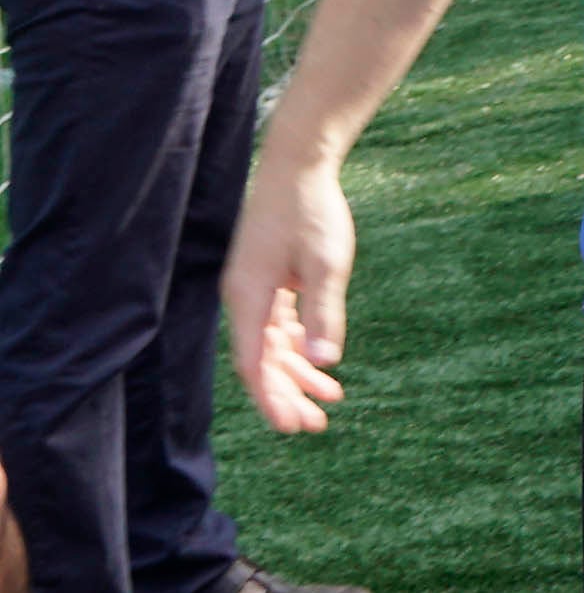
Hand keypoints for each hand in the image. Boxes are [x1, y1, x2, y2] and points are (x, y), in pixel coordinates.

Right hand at [224, 152, 355, 432]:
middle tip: (314, 425)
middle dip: (286, 394)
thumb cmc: (311, 212)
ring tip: (330, 401)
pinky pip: (281, 325)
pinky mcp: (270, 278)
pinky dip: (301, 346)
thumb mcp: (326, 263)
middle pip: (261, 361)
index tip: (292, 427)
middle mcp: (245, 297)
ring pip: (273, 345)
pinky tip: (322, 364)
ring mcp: (256, 288)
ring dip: (298, 373)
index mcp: (249, 298)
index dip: (271, 398)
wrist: (299, 166)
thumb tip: (325, 360)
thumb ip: (324, 311)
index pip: (253, 364)